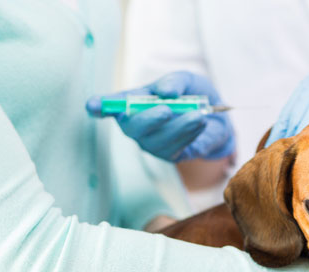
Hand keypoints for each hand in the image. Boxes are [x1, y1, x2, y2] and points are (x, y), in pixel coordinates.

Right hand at [86, 71, 234, 162]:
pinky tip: (200, 123)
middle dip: (148, 119)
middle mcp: (137, 125)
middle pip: (131, 127)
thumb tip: (165, 91)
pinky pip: (174, 148)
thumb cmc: (193, 96)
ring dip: (179, 126)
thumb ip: (175, 81)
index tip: (92, 105)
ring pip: (156, 140)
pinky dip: (189, 134)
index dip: (101, 106)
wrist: (216, 118)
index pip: (113, 105)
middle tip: (167, 109)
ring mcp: (151, 142)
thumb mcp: (187, 80)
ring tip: (199, 114)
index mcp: (135, 102)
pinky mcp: (168, 155)